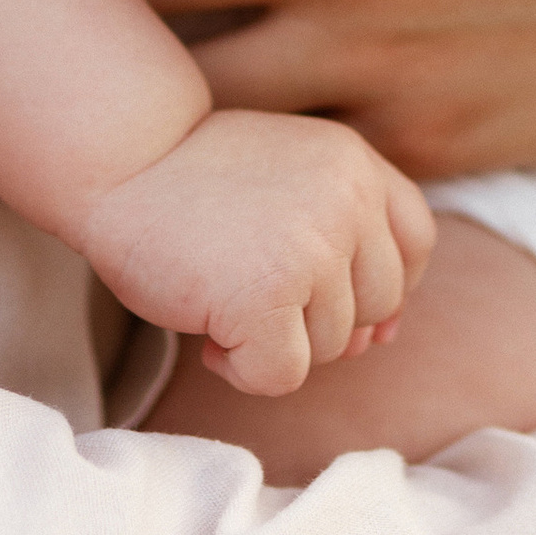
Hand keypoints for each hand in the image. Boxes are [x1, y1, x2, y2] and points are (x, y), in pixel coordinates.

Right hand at [79, 111, 434, 399]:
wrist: (120, 159)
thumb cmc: (194, 181)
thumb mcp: (291, 184)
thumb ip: (344, 241)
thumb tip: (382, 339)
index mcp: (357, 165)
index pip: (414, 245)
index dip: (378, 285)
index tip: (325, 292)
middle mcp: (347, 201)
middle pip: (378, 306)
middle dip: (320, 319)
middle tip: (251, 293)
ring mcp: (312, 248)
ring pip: (332, 347)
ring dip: (276, 343)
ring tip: (222, 299)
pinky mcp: (266, 295)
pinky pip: (284, 375)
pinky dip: (243, 371)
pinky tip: (209, 336)